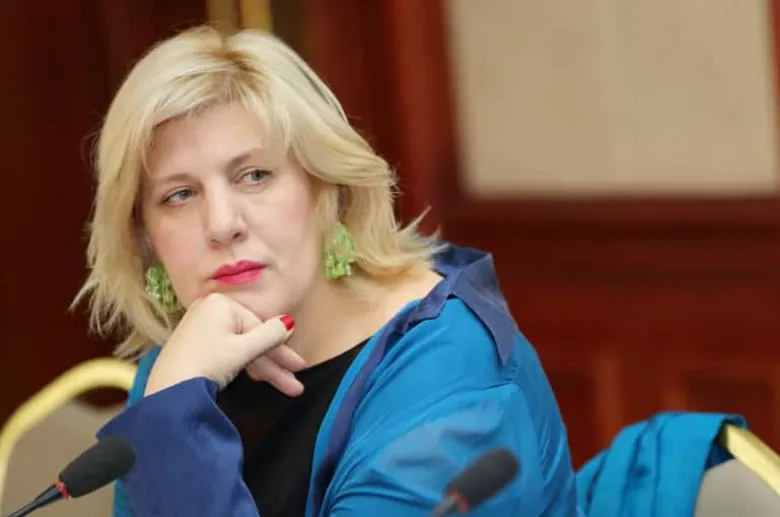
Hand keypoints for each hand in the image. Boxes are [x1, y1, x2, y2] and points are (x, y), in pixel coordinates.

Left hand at [144, 293, 303, 395]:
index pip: (260, 327)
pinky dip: (243, 364)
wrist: (167, 390)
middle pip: (252, 338)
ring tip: (285, 387)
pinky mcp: (194, 346)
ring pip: (241, 348)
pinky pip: (227, 351)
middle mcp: (209, 310)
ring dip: (263, 368)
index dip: (282, 350)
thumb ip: (270, 335)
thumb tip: (289, 322)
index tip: (299, 367)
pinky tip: (258, 376)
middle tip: (294, 383)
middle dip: (275, 363)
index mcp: (221, 304)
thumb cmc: (206, 364)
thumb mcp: (243, 350)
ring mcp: (200, 328)